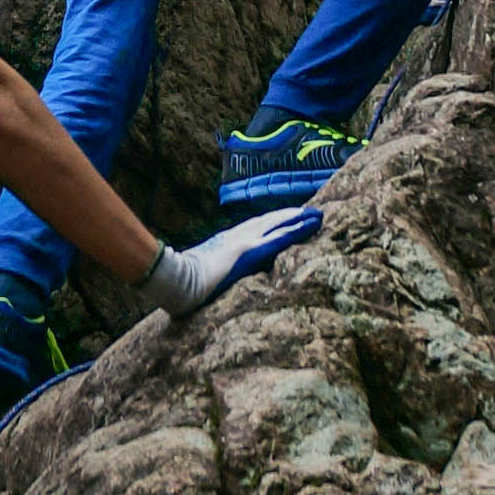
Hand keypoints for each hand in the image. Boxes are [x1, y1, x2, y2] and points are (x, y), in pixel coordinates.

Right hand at [146, 205, 322, 317]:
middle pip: (269, 221)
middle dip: (290, 216)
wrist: (177, 281)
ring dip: (298, 219)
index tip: (287, 218)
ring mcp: (244, 241)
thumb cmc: (185, 282)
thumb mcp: (202, 271)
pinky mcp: (249, 251)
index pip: (256, 228)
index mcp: (227, 241)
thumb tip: (219, 275)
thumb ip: (214, 269)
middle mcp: (238, 236)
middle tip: (310, 212)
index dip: (273, 222)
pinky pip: (278, 238)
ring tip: (317, 215)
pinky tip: (309, 224)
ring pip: (277, 225)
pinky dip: (295, 230)